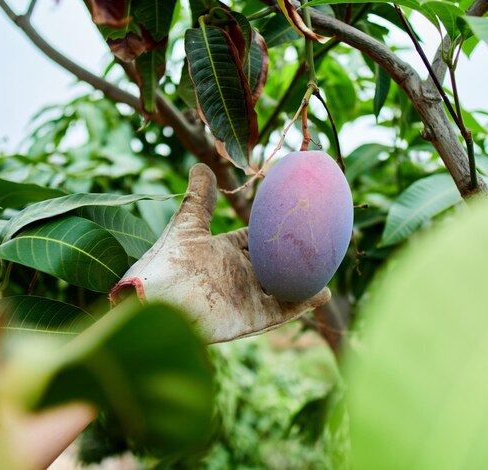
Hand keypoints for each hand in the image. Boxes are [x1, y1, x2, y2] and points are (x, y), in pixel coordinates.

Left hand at [109, 163, 329, 342]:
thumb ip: (199, 199)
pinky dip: (303, 304)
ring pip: (283, 289)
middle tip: (319, 241)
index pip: (253, 240)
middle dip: (293, 256)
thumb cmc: (169, 262)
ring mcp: (246, 298)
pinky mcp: (251, 318)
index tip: (292, 216)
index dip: (271, 230)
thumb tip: (201, 165)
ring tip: (328, 270)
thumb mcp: (187, 224)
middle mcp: (238, 276)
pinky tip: (323, 294)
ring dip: (305, 282)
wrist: (158, 301)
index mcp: (224, 254)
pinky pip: (283, 311)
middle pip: (273, 265)